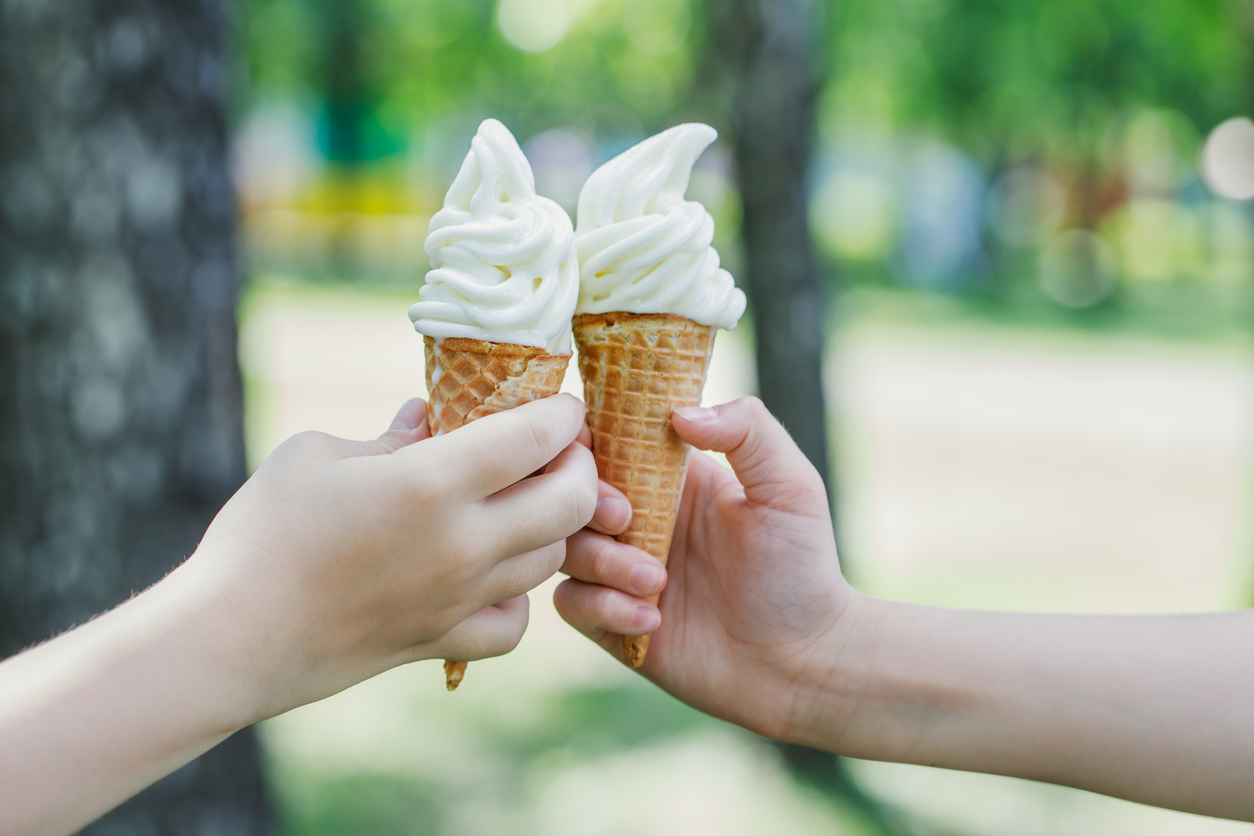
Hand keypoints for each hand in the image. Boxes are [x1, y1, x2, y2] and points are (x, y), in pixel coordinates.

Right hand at [189, 393, 598, 720]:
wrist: (229, 638)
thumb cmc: (261, 533)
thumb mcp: (316, 455)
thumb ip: (390, 434)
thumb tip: (429, 414)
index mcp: (430, 483)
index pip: (535, 437)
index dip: (562, 413)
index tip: (562, 403)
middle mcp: (461, 543)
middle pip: (570, 502)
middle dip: (579, 466)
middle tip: (559, 450)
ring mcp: (458, 600)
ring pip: (549, 559)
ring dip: (551, 524)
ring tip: (526, 500)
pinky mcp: (442, 642)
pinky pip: (515, 623)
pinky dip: (518, 596)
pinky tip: (492, 574)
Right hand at [555, 397, 856, 740]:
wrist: (802, 663)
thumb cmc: (802, 569)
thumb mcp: (790, 486)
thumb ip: (747, 431)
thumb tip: (678, 413)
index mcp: (671, 476)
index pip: (606, 438)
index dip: (586, 439)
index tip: (590, 447)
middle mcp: (639, 517)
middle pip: (571, 492)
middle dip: (587, 502)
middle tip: (627, 520)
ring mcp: (622, 570)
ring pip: (564, 547)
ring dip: (602, 562)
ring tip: (656, 582)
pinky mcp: (612, 620)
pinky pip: (571, 602)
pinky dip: (603, 607)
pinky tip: (654, 619)